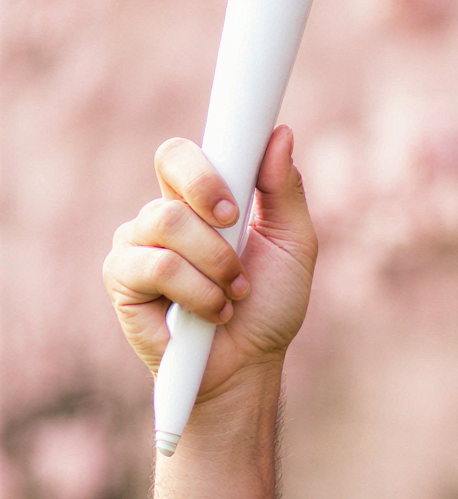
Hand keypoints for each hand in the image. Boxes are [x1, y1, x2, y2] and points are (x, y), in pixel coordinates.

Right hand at [104, 126, 317, 406]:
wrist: (250, 364)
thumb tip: (281, 134)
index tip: (239, 184)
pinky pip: (159, 266)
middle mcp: (163, 215)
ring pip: (168, 221)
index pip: (185, 153)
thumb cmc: (271, 305)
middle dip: (213, 197)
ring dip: (218, 262)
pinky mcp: (121, 279)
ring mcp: (136, 244)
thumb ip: (284, 190)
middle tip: (237, 230)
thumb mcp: (294, 245)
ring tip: (234, 292)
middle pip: (171, 164)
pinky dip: (200, 292)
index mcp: (201, 201)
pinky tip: (212, 313)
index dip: (208, 159)